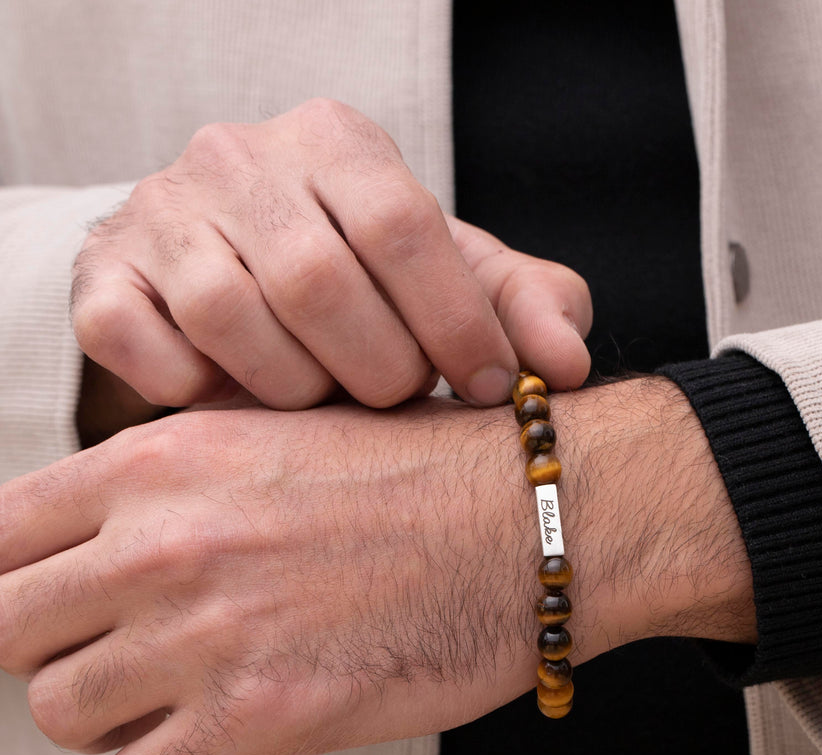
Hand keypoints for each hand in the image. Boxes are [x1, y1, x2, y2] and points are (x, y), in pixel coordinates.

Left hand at [0, 379, 752, 754]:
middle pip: (8, 627)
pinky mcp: (259, 718)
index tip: (42, 601)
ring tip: (153, 709)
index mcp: (165, 462)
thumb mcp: (287, 430)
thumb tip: (125, 523)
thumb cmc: (439, 473)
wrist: (532, 521)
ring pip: (57, 712)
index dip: (14, 576)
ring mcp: (205, 635)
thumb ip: (187, 476)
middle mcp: (166, 545)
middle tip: (102, 654)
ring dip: (99, 719)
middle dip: (49, 648)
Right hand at [70, 98, 591, 409]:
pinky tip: (241, 395)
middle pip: (318, 281)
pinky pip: (146, 351)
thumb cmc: (365, 281)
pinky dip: (203, 393)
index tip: (489, 388)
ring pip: (231, 320)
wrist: (235, 268)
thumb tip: (568, 366)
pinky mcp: (106, 278)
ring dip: (297, 389)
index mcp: (339, 142)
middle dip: (378, 367)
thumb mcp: (451, 279)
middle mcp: (241, 159)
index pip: (404, 227)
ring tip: (327, 398)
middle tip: (399, 397)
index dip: (455, 322)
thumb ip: (520, 306)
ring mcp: (162, 215)